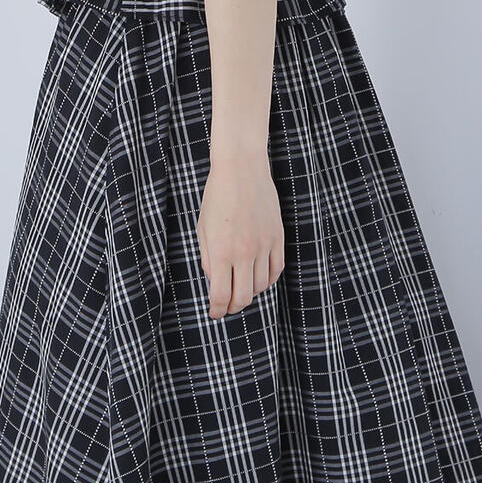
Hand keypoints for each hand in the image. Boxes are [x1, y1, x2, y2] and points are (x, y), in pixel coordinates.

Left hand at [196, 153, 284, 317]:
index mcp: (221, 252)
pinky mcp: (278, 237)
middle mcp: (245, 252)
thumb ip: (209, 259)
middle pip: (244, 297)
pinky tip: (259, 276)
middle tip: (227, 305)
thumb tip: (215, 281)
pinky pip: (277, 269)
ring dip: (251, 291)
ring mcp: (264, 245)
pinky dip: (268, 278)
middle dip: (234, 306)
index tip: (215, 313)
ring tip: (242, 287)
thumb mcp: (203, 229)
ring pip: (262, 285)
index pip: (221, 295)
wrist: (241, 169)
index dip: (217, 310)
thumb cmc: (217, 197)